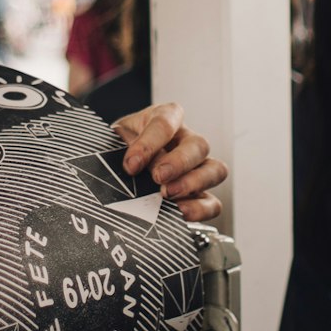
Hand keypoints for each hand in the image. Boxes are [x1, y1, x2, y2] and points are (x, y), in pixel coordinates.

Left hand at [113, 102, 228, 222]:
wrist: (115, 170)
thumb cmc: (117, 150)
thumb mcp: (114, 142)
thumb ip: (122, 150)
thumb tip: (133, 167)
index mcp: (164, 117)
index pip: (165, 122)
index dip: (150, 143)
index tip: (132, 163)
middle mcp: (185, 140)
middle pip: (198, 145)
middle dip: (179, 162)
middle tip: (158, 178)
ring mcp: (196, 167)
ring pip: (216, 170)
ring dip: (194, 183)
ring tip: (169, 196)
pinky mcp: (199, 194)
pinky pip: (213, 203)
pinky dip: (200, 209)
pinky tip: (179, 212)